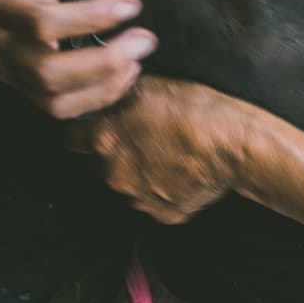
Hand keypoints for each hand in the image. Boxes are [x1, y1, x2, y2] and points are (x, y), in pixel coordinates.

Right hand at [0, 0, 157, 118]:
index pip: (41, 22)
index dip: (88, 17)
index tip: (131, 5)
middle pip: (48, 72)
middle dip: (102, 62)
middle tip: (144, 41)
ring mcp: (7, 73)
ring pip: (54, 101)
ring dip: (102, 87)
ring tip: (136, 62)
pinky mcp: (23, 88)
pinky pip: (59, 108)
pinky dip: (94, 98)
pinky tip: (121, 78)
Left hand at [67, 77, 252, 222]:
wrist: (232, 144)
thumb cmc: (195, 110)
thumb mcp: (150, 87)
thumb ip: (120, 97)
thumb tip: (110, 95)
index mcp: (105, 140)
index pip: (71, 138)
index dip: (82, 130)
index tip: (92, 126)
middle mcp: (114, 175)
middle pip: (98, 166)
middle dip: (111, 154)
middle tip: (137, 139)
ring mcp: (138, 199)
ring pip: (126, 186)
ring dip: (136, 173)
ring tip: (164, 155)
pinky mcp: (163, 214)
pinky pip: (153, 202)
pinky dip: (161, 190)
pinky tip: (179, 172)